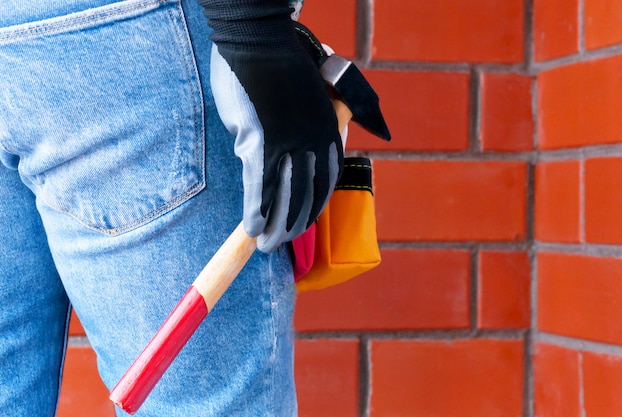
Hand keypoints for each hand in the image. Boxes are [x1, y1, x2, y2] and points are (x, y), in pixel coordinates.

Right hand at [203, 2, 342, 252]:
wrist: (261, 40)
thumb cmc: (282, 63)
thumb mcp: (310, 97)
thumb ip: (310, 125)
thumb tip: (296, 148)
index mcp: (329, 132)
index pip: (326, 182)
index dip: (313, 208)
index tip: (303, 222)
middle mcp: (315, 144)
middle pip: (307, 197)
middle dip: (295, 226)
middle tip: (281, 243)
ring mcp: (290, 146)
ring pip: (285, 199)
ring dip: (276, 228)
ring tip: (266, 246)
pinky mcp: (262, 145)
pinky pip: (259, 189)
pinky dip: (255, 214)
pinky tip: (252, 231)